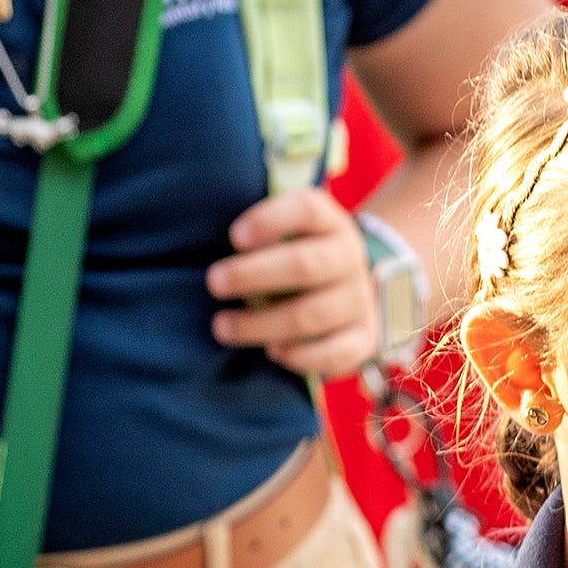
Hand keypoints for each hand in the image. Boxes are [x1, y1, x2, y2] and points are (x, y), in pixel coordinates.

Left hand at [209, 187, 380, 379]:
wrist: (357, 290)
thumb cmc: (302, 256)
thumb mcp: (292, 231)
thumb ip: (262, 233)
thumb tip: (203, 245)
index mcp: (329, 223)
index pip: (307, 210)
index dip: (270, 220)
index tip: (234, 237)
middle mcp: (349, 258)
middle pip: (304, 265)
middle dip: (254, 275)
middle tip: (214, 283)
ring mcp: (359, 300)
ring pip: (312, 314)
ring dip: (262, 323)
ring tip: (222, 327)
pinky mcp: (364, 339)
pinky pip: (335, 353)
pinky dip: (301, 356)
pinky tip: (272, 352)